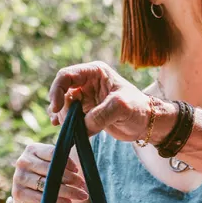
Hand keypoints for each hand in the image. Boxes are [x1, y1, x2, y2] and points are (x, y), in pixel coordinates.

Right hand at [11, 143, 86, 202]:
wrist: (25, 196)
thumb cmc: (42, 177)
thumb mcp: (49, 165)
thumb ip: (60, 162)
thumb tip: (76, 170)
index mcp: (32, 150)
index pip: (52, 153)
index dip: (67, 162)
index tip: (77, 170)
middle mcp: (23, 162)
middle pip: (51, 169)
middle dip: (70, 178)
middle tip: (82, 185)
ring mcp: (19, 177)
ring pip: (47, 184)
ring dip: (67, 191)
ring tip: (80, 195)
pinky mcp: (18, 193)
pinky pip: (41, 198)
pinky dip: (57, 200)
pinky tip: (68, 201)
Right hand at [47, 60, 162, 140]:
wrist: (146, 124)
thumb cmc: (138, 109)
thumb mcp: (121, 107)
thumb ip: (100, 114)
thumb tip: (82, 125)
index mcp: (95, 72)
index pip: (66, 76)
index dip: (57, 90)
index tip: (56, 109)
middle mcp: (88, 82)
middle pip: (62, 92)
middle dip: (62, 109)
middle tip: (70, 124)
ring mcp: (86, 97)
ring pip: (64, 105)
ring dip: (63, 117)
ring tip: (70, 129)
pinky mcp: (86, 112)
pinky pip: (69, 115)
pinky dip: (64, 123)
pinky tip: (64, 130)